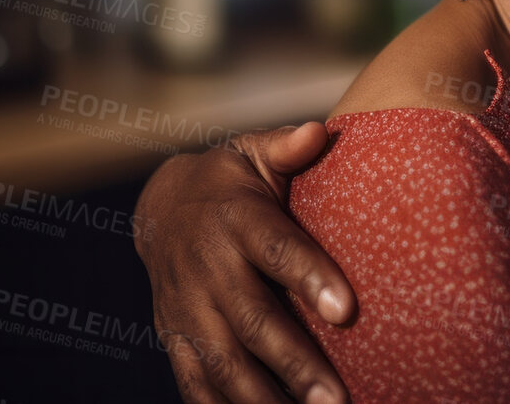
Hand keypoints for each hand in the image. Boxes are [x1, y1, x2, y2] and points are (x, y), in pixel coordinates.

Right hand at [135, 123, 353, 403]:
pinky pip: (195, 382)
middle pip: (254, 320)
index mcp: (236, 219)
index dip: (309, 278)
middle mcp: (208, 267)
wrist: (162, 207)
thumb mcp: (253, 152)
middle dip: (296, 362)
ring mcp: (186, 307)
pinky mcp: (175, 336)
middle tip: (337, 398)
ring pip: (224, 361)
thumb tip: (318, 132)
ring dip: (265, 399)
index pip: (276, 250)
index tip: (347, 310)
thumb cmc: (233, 180)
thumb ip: (287, 147)